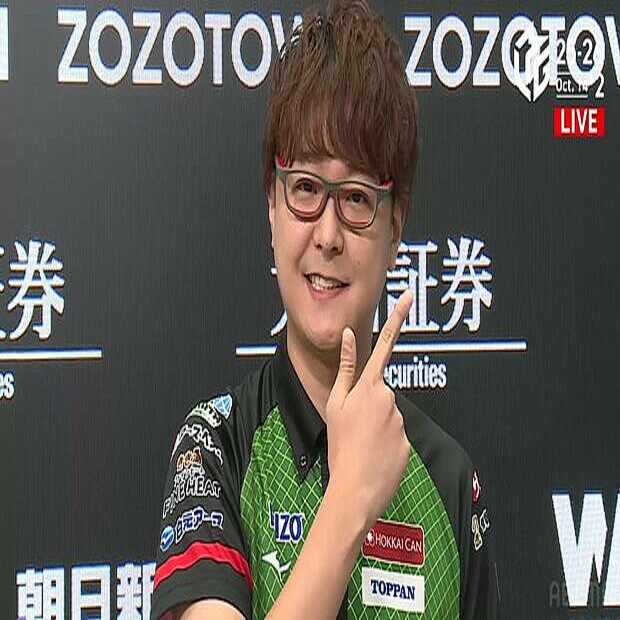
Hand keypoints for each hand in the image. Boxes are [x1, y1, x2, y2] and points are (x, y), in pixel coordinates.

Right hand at [325, 290, 412, 531]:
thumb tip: (347, 336)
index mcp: (370, 386)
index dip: (396, 319)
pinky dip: (384, 444)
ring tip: (360, 445)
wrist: (355, 488)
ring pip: (387, 416)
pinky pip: (395, 436)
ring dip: (375, 426)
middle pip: (380, 393)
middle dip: (368, 405)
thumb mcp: (335, 403)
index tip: (408, 298)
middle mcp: (390, 399)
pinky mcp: (408, 442)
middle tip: (352, 429)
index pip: (383, 345)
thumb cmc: (339, 445)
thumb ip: (345, 368)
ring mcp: (401, 421)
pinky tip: (372, 456)